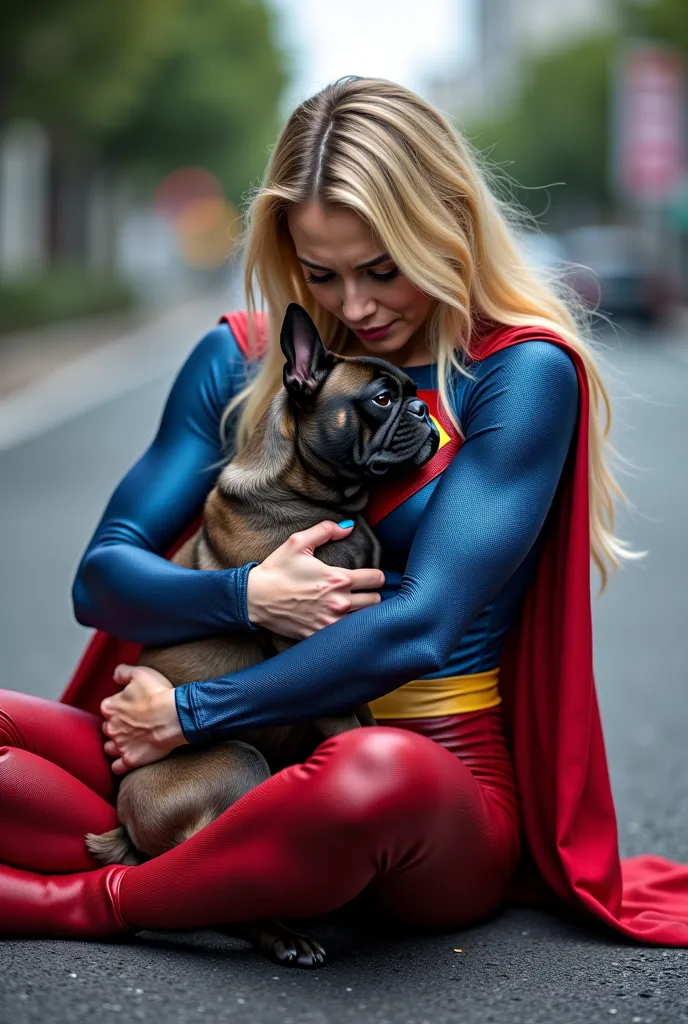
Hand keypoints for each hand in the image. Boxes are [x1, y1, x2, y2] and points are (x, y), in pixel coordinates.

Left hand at [100, 664, 188, 774]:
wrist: (175, 716)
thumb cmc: (159, 694)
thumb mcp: (140, 673)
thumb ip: (123, 672)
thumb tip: (115, 675)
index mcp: (110, 707)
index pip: (108, 708)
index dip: (119, 707)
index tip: (131, 707)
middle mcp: (110, 727)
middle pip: (107, 728)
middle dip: (117, 726)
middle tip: (133, 724)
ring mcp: (119, 745)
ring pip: (109, 748)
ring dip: (116, 745)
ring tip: (129, 742)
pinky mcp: (130, 760)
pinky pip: (117, 767)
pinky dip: (120, 764)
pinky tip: (127, 758)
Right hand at [246, 520, 384, 639]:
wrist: (254, 598)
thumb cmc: (276, 569)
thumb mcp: (298, 542)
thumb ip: (325, 530)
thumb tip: (348, 527)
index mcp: (338, 579)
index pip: (376, 579)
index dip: (376, 576)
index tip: (370, 576)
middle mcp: (339, 603)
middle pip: (376, 601)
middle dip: (371, 594)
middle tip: (361, 591)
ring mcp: (330, 623)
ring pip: (364, 620)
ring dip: (362, 612)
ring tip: (353, 606)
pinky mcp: (320, 636)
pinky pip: (345, 635)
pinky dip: (346, 628)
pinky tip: (338, 620)